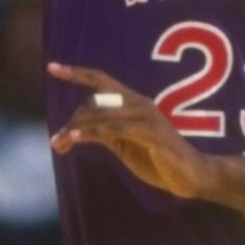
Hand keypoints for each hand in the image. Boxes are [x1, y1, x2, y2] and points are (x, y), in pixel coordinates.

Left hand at [48, 62, 244, 211]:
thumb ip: (107, 133)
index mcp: (134, 103)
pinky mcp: (152, 133)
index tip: (52, 67)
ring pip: (101, 114)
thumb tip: (79, 130)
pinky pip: (115, 129)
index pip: (102, 80)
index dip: (77, 73)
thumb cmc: (159, 161)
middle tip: (56, 142)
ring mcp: (147, 117)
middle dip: (72, 121)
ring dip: (76, 129)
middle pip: (95, 102)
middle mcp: (140, 103)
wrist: (192, 177)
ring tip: (59, 143)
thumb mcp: (126, 145)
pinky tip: (76, 139)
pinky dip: (92, 132)